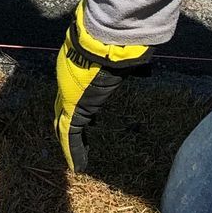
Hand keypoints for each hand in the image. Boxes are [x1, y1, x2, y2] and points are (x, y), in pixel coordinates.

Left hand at [54, 2, 150, 172]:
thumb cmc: (110, 47)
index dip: (79, 105)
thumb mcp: (119, 58)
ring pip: (66, 125)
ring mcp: (68, 99)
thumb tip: (146, 65)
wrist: (98, 46)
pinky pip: (70, 136)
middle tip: (76, 137)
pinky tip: (77, 166)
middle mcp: (70, 85)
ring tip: (75, 157)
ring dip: (71, 141)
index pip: (78, 93)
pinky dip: (74, 152)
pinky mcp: (71, 111)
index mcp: (79, 72)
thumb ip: (129, 65)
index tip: (90, 116)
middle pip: (66, 109)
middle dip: (70, 123)